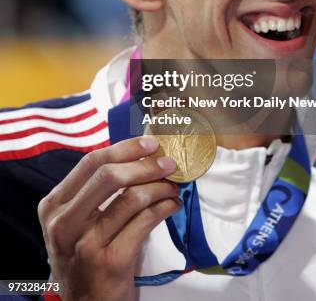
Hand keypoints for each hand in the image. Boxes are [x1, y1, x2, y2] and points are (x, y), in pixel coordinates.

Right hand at [38, 136, 179, 300]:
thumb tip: (140, 156)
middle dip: (145, 165)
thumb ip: (96, 192)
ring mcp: (86, 244)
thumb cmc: (86, 258)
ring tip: (173, 187)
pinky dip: (165, 208)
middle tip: (169, 163)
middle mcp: (63, 223)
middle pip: (109, 175)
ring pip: (131, 198)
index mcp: (54, 206)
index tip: (150, 144)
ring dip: (160, 188)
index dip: (124, 148)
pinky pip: (145, 222)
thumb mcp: (76, 224)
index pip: (90, 162)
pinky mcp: (110, 261)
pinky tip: (171, 206)